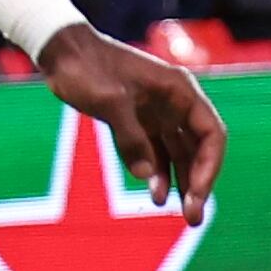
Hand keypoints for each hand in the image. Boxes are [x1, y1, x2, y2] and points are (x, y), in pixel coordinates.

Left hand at [38, 26, 225, 220]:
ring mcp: (156, 113)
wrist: (60, 52)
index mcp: (179, 90)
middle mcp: (174, 103)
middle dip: (198, 183)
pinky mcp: (135, 122)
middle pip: (197, 149)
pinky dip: (155, 173)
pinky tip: (155, 195)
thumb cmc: (86, 68)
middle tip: (193, 218)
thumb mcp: (108, 101)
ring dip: (180, 183)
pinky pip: (153, 152)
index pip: (210, 134)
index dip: (209, 166)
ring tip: (181, 216)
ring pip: (177, 154)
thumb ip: (130, 136)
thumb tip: (146, 175)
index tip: (198, 194)